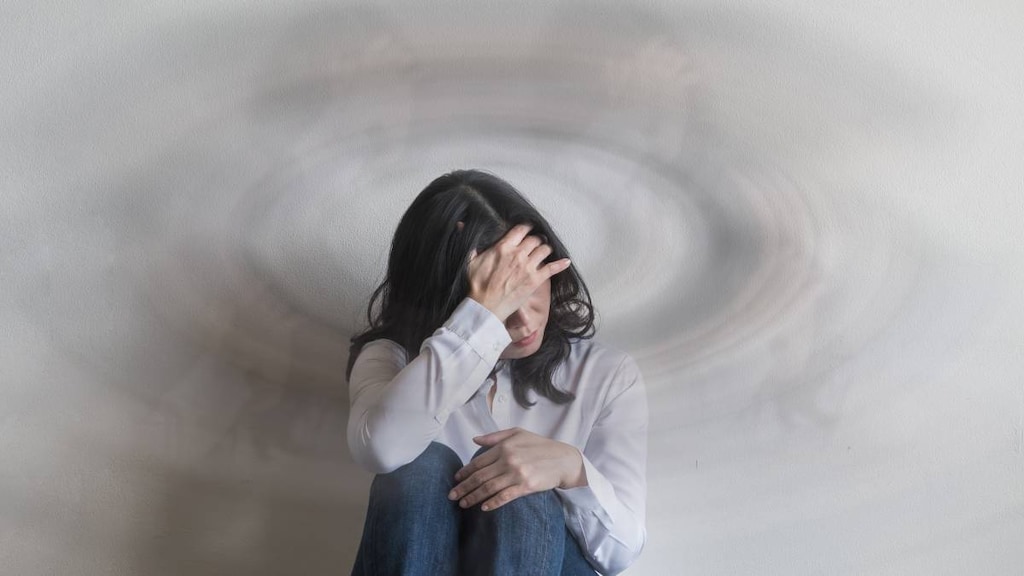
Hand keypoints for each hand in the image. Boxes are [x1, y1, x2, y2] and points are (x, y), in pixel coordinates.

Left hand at [448, 427, 586, 511]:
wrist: (564, 460)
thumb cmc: (540, 445)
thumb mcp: (518, 433)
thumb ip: (495, 436)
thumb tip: (475, 440)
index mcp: (504, 446)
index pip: (478, 462)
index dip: (465, 472)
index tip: (455, 479)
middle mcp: (508, 459)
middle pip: (480, 477)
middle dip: (463, 487)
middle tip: (451, 496)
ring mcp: (517, 474)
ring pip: (489, 488)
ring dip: (473, 497)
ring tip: (462, 504)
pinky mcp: (526, 486)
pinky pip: (504, 497)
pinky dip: (492, 503)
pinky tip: (483, 508)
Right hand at [467, 224, 570, 321]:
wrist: (484, 307)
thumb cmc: (475, 285)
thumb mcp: (470, 261)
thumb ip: (470, 243)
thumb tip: (460, 225)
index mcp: (504, 247)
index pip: (521, 229)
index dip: (527, 227)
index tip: (528, 228)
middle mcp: (518, 254)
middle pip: (535, 239)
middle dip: (537, 239)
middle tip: (538, 241)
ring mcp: (528, 267)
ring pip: (545, 250)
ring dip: (546, 249)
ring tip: (546, 250)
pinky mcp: (535, 280)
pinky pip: (552, 268)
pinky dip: (560, 264)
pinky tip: (566, 261)